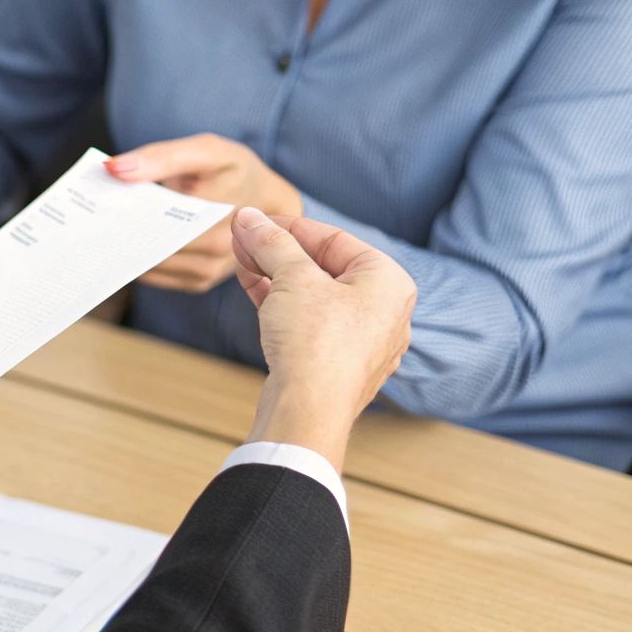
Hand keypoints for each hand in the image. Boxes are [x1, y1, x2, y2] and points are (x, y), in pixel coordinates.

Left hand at [105, 134, 302, 292]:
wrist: (266, 201)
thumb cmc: (233, 171)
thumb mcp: (206, 151)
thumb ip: (162, 157)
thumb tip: (114, 168)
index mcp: (224, 210)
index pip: (162, 221)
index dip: (128, 216)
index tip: (97, 208)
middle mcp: (220, 248)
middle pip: (154, 247)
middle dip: (122, 234)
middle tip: (88, 221)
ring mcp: (209, 270)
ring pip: (153, 265)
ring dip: (126, 250)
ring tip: (98, 231)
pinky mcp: (199, 281)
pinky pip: (158, 276)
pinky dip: (136, 261)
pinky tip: (119, 244)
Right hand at [229, 207, 414, 471]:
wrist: (307, 412)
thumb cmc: (316, 343)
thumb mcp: (292, 278)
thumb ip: (271, 242)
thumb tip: (250, 218)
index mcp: (388, 282)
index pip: (334, 239)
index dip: (288, 227)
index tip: (255, 221)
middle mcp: (385, 312)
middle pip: (324, 267)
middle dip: (279, 253)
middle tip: (243, 241)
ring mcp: (363, 342)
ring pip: (315, 296)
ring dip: (276, 277)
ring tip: (243, 264)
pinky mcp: (339, 364)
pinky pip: (312, 323)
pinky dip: (284, 307)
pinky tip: (255, 292)